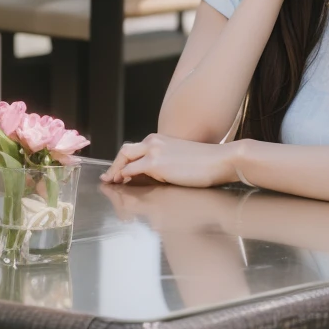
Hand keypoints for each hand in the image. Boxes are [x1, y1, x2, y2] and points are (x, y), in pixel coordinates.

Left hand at [102, 134, 236, 188]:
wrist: (220, 159)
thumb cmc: (206, 163)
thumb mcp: (179, 159)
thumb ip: (163, 163)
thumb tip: (151, 176)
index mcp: (159, 140)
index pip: (134, 149)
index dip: (123, 162)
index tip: (117, 174)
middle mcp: (153, 142)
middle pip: (124, 152)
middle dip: (114, 167)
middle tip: (109, 181)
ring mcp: (153, 151)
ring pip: (124, 160)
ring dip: (116, 174)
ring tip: (113, 187)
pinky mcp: (155, 163)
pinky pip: (132, 171)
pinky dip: (125, 179)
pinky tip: (123, 188)